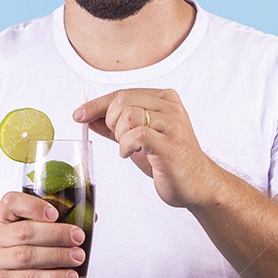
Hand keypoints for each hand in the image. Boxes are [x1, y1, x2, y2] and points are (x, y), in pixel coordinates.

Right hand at [0, 191, 85, 277]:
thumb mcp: (26, 235)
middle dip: (56, 234)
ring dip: (58, 256)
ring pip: (28, 256)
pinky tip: (70, 277)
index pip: (10, 203)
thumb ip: (52, 224)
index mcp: (1, 219)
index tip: (55, 213)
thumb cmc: (17, 255)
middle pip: (24, 232)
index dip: (33, 206)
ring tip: (78, 257)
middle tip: (78, 237)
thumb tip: (90, 216)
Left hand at [74, 88, 217, 208]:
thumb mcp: (137, 139)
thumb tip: (88, 116)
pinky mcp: (171, 144)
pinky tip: (131, 154)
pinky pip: (137, 135)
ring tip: (130, 149)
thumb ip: (115, 126)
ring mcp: (173, 124)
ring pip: (128, 116)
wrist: (198, 185)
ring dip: (120, 137)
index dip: (97, 104)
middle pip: (122, 100)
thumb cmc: (169, 160)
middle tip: (120, 140)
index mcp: (164, 99)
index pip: (122, 93)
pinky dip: (126, 146)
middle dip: (111, 122)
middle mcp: (170, 106)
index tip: (79, 115)